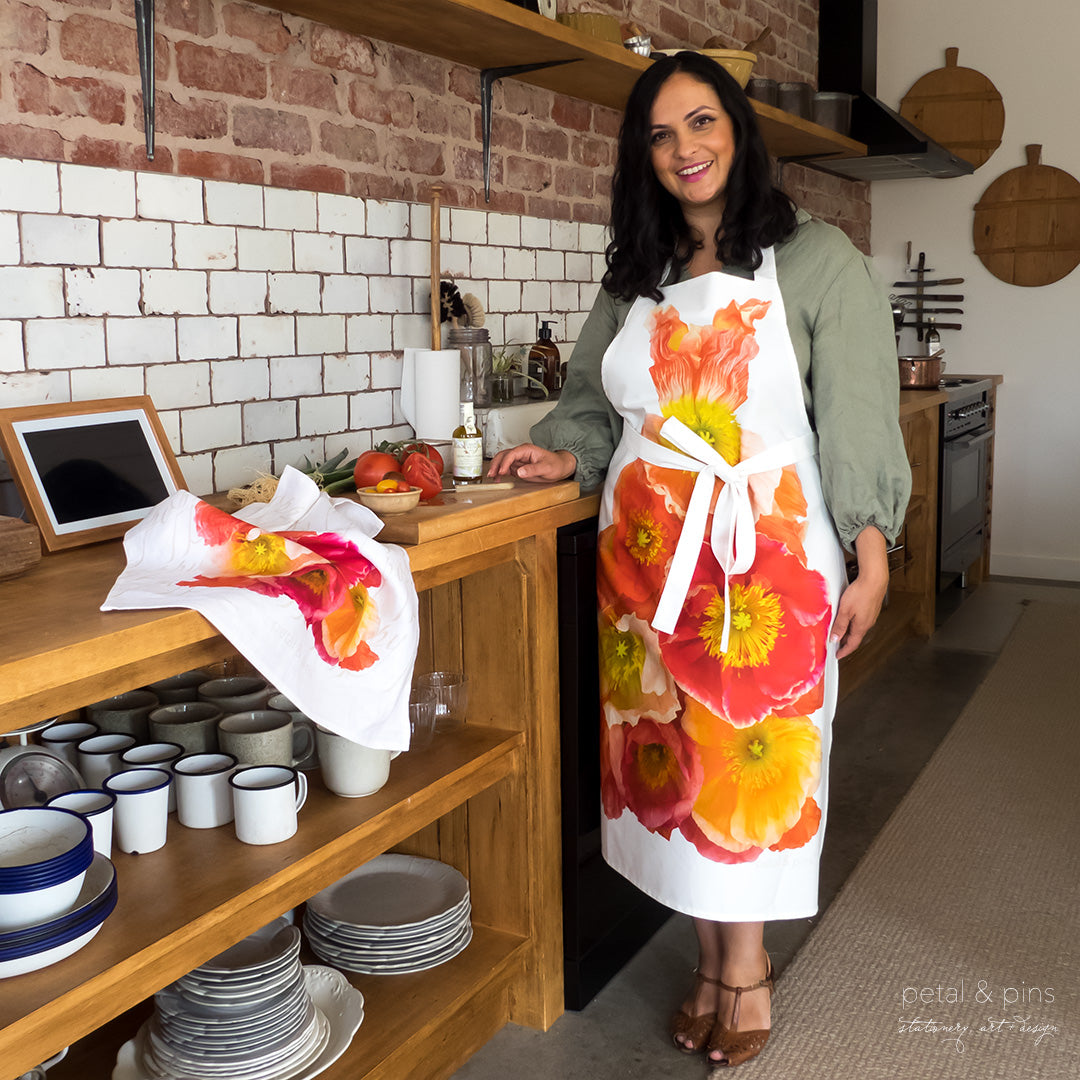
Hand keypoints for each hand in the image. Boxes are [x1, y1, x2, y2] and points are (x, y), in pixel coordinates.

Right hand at [487, 443, 576, 482]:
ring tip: (493, 477)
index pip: (512, 454)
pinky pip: (506, 468)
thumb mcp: (546, 467)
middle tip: (492, 474)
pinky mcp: (518, 467)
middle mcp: (521, 453)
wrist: (560, 467)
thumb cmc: (556, 464)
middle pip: (503, 455)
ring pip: (503, 461)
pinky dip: (501, 473)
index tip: (502, 472)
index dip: (505, 463)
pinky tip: (498, 479)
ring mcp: (519, 460)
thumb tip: (519, 471)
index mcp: (527, 450)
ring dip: (496, 468)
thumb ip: (533, 469)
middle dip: (496, 464)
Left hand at [831, 527, 888, 658]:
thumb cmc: (861, 592)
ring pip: (858, 628)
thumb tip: (835, 639)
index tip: (837, 656)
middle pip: (855, 637)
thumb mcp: (845, 610)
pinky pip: (861, 620)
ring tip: (838, 632)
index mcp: (861, 626)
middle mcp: (868, 623)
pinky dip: (852, 624)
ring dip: (848, 632)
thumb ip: (839, 625)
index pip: (852, 644)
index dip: (844, 651)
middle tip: (835, 645)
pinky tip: (847, 619)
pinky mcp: (871, 608)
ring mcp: (870, 616)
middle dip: (845, 642)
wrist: (874, 579)